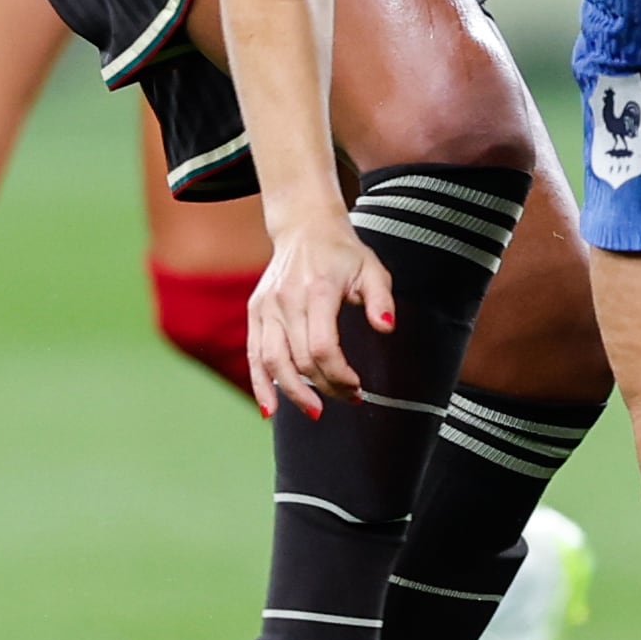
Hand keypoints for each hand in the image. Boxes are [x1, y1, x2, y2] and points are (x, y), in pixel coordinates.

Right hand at [246, 211, 395, 418]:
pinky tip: (270, 409)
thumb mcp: (372, 269)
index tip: (358, 386)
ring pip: (273, 363)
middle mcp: (287, 301)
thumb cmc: (343, 253)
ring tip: (315, 412)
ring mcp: (267, 307)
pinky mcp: (255, 312)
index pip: (322, 347)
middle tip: (349, 398)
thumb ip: (381, 300)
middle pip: (300, 360)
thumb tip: (386, 327)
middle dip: (326, 387)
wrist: (304, 227)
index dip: (339, 375)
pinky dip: (260, 384)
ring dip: (294, 394)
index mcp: (317, 291)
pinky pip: (254, 355)